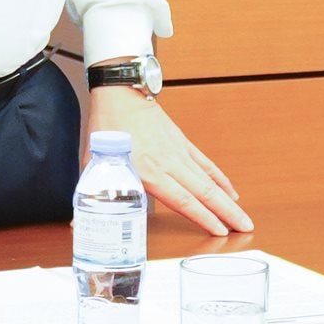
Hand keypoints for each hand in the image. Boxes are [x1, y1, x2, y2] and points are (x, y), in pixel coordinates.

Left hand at [88, 87, 250, 236]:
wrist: (119, 91)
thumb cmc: (105, 127)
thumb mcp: (92, 164)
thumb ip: (93, 196)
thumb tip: (78, 227)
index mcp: (148, 171)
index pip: (183, 200)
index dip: (203, 217)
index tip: (220, 232)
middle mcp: (168, 162)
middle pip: (204, 192)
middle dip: (226, 213)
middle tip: (245, 229)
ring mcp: (178, 150)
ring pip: (209, 179)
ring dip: (228, 199)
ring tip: (243, 216)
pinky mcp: (181, 141)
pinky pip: (205, 163)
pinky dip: (219, 177)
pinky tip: (230, 190)